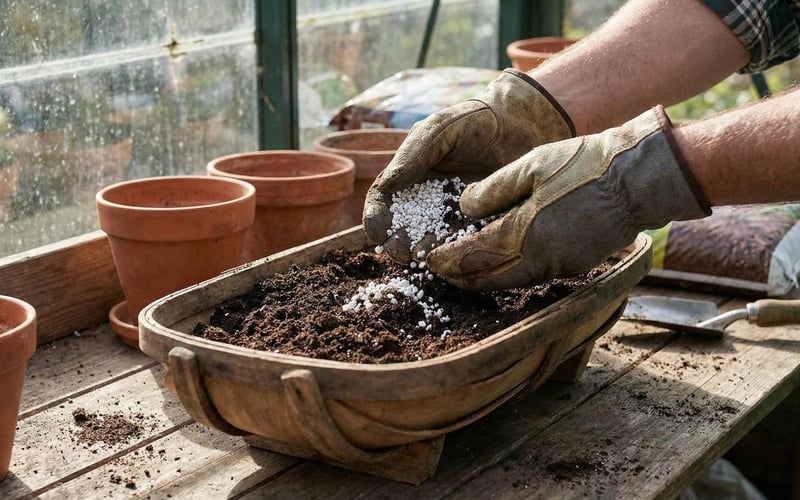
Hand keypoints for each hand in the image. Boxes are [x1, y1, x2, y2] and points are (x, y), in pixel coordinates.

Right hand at [362, 69, 573, 261]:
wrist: (521, 123)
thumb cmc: (475, 120)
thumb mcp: (439, 130)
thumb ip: (412, 155)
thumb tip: (385, 187)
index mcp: (409, 176)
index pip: (384, 201)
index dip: (376, 218)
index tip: (377, 232)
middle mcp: (426, 200)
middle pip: (403, 228)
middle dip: (398, 243)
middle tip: (401, 253)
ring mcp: (452, 215)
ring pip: (431, 240)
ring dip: (423, 253)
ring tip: (424, 258)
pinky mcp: (478, 225)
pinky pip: (462, 243)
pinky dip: (455, 252)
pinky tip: (454, 255)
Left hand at [426, 106, 710, 289]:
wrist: (635, 181)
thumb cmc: (582, 166)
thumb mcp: (530, 166)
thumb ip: (493, 189)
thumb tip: (464, 208)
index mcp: (521, 233)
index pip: (473, 255)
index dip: (448, 260)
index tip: (429, 260)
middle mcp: (537, 259)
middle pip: (490, 278)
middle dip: (462, 278)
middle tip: (443, 274)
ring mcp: (559, 266)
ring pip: (511, 281)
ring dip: (486, 280)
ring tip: (467, 274)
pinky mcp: (576, 265)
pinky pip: (533, 276)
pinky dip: (511, 275)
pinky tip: (505, 265)